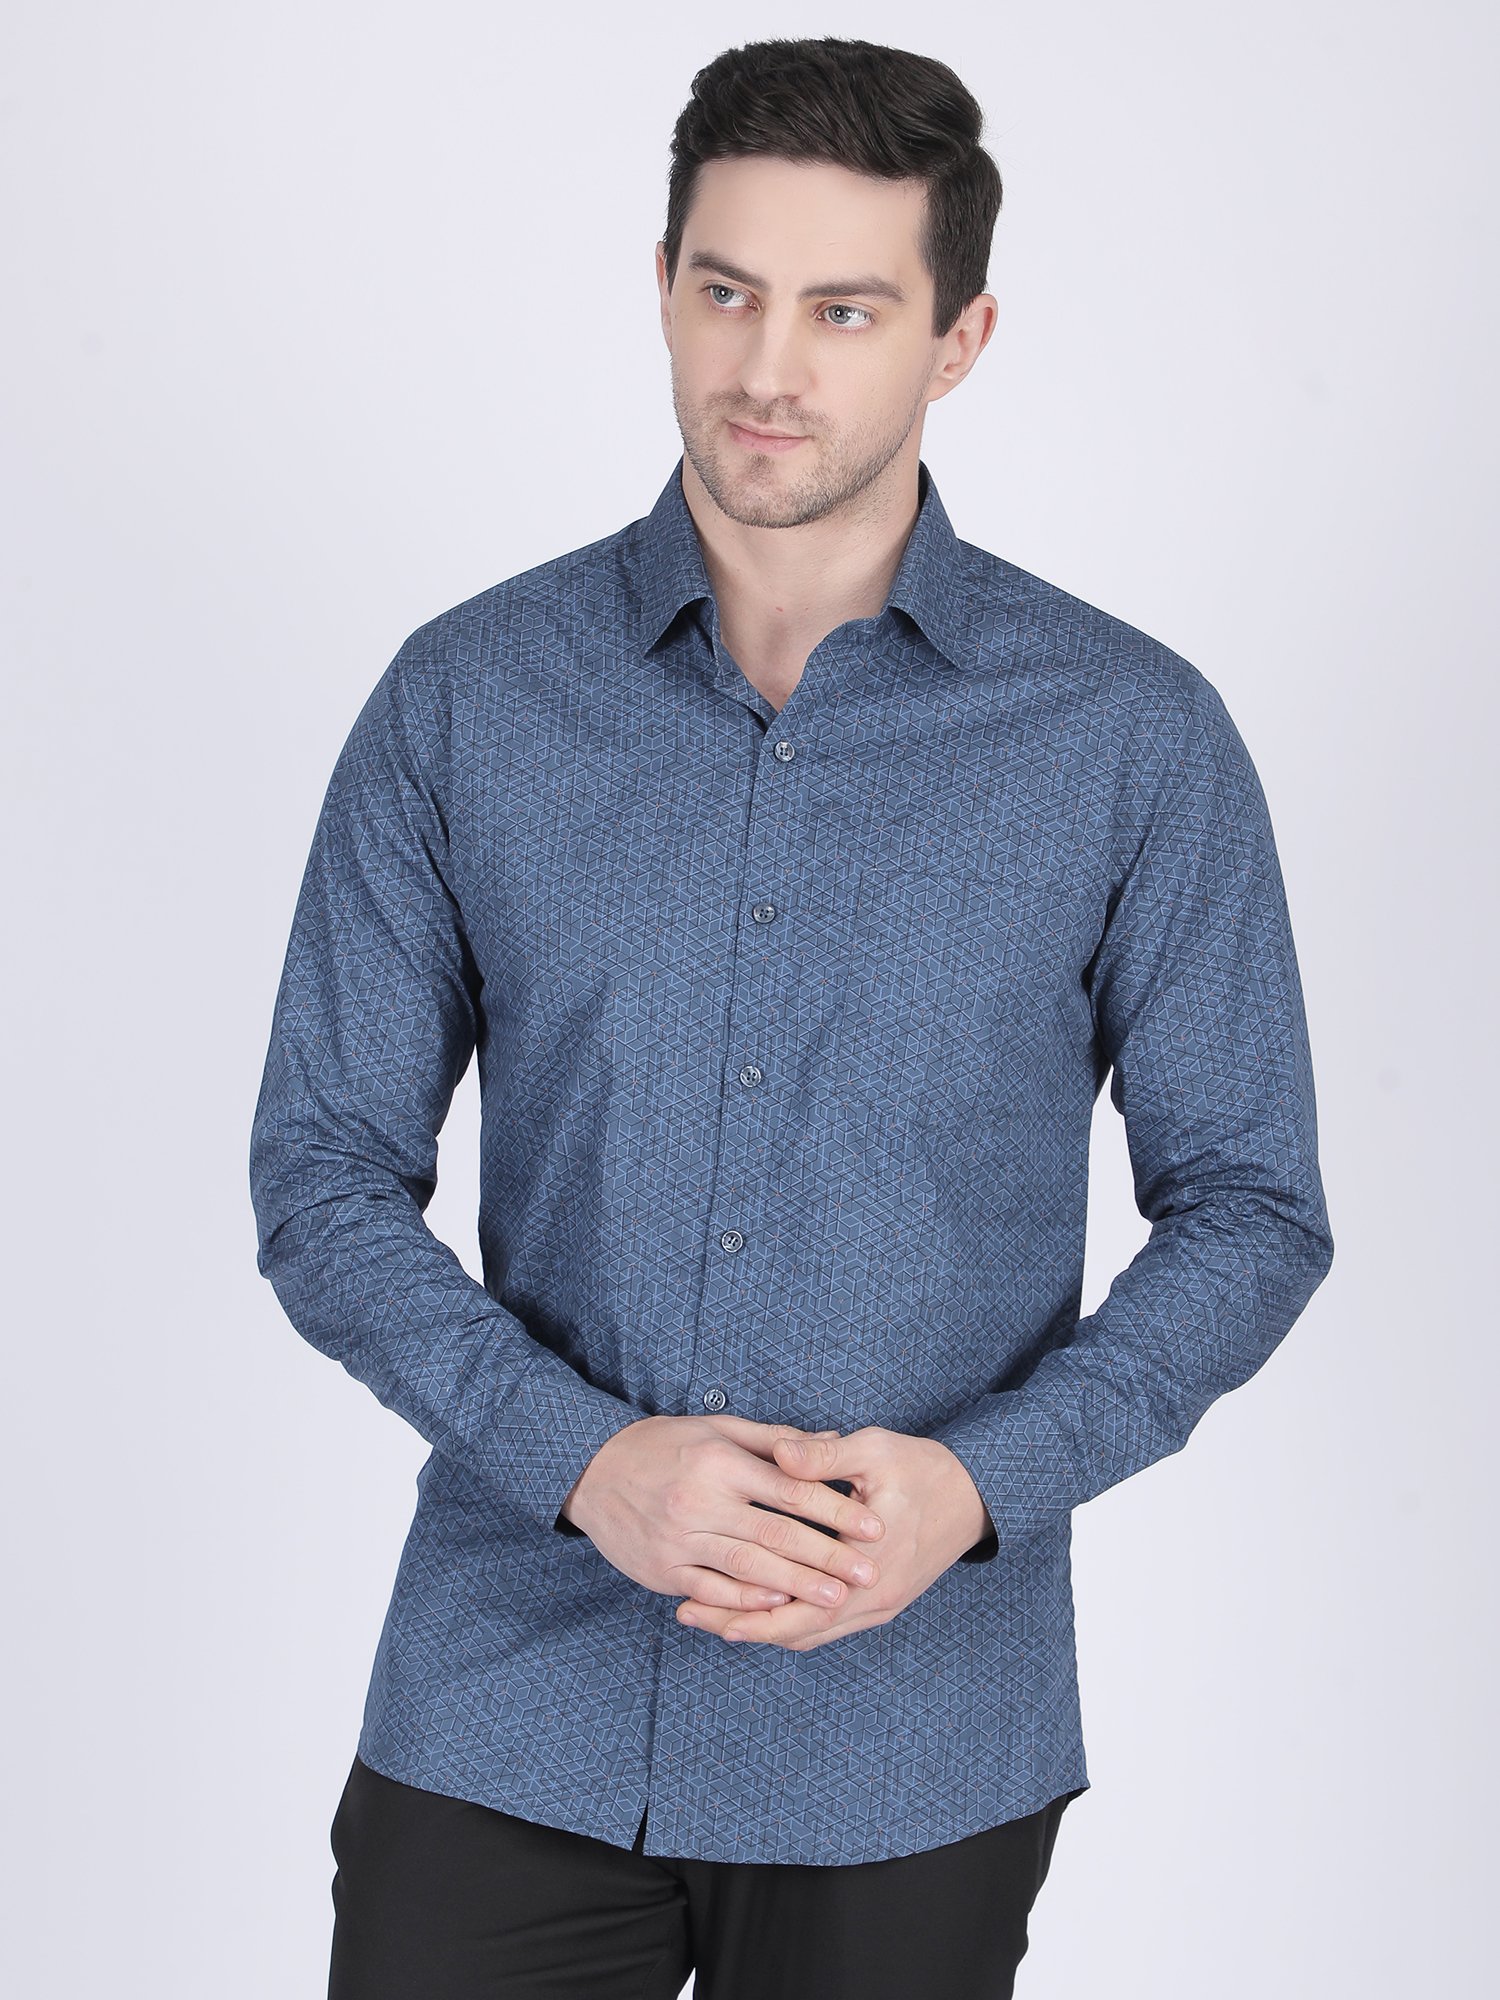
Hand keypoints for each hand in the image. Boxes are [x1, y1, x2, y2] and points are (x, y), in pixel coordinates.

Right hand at [562, 1412, 888, 1617]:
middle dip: (828, 1556)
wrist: (592, 1471)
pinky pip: (712, 1590)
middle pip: (776, 1534)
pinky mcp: (663, 1570)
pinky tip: (777, 1605)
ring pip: (748, 1567)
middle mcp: (701, 1500)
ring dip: (797, 1585)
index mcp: (720, 1461)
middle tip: (868, 1572)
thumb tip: (831, 1439)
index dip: (836, 1510)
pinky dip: (746, 1599)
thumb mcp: (716, 1429)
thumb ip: (774, 1439)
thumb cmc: (663, 1444)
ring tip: (835, 1597)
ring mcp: (680, 1538)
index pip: (790, 1489)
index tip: (873, 1526)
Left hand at [673, 1426, 989, 1651]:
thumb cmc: (923, 1467)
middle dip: (738, 1624)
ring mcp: (877, 1607)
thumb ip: (824, 1456)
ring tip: (710, 1616)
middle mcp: (871, 1598)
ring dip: (760, 1627)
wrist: (976, 1496)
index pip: (792, 1603)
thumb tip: (777, 1452)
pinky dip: (789, 1623)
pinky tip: (758, 1612)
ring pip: (808, 1634)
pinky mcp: (880, 1604)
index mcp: (867, 1563)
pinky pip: (826, 1626)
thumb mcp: (874, 1451)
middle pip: (792, 1630)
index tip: (692, 1592)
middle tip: (686, 1613)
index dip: (740, 1604)